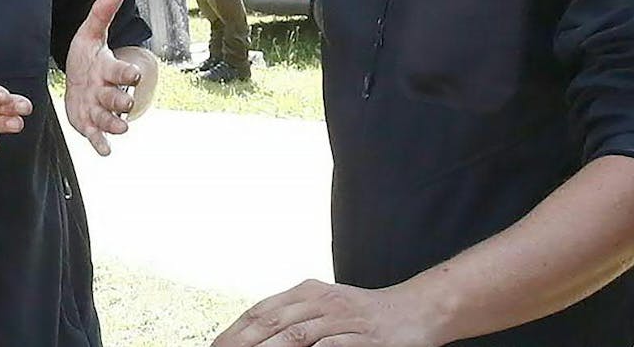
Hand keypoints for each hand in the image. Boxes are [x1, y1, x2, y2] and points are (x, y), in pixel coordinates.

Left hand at [63, 0, 139, 155]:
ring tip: (121, 129)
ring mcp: (99, 110)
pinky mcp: (89, 124)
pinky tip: (105, 152)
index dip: (126, 74)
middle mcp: (107, 92)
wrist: (77, 78)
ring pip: (109, 120)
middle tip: (127, 104)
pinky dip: (101, 144)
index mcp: (108, 70)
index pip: (120, 72)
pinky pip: (97, 136)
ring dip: (114, 125)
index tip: (134, 75)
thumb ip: (101, 13)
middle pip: (117, 98)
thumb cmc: (87, 56)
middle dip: (121, 101)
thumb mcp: (89, 33)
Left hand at [213, 279, 439, 346]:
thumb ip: (297, 318)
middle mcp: (321, 301)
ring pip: (296, 334)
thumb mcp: (327, 307)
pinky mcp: (363, 337)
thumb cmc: (366, 314)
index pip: (262, 310)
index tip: (217, 345)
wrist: (416, 309)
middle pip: (272, 321)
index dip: (236, 328)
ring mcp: (342, 318)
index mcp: (308, 292)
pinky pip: (332, 346)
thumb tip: (260, 335)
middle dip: (242, 341)